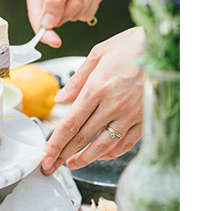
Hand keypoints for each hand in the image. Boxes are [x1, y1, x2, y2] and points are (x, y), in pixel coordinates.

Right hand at [22, 0, 116, 47]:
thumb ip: (54, 2)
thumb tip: (47, 25)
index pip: (36, 15)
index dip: (44, 31)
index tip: (54, 41)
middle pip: (56, 20)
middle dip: (69, 5)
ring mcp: (67, 0)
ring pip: (74, 17)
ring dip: (83, 0)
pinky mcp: (83, 2)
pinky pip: (87, 14)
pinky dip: (92, 0)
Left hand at [41, 27, 145, 174]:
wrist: (163, 46)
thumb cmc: (133, 45)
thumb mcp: (99, 53)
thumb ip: (77, 79)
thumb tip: (60, 98)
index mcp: (97, 88)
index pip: (70, 124)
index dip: (56, 143)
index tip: (46, 154)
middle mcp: (112, 105)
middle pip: (82, 138)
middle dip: (63, 155)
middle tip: (51, 166)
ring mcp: (130, 115)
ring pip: (103, 145)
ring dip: (85, 158)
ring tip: (72, 164)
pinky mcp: (144, 119)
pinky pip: (125, 143)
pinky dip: (111, 153)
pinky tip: (101, 155)